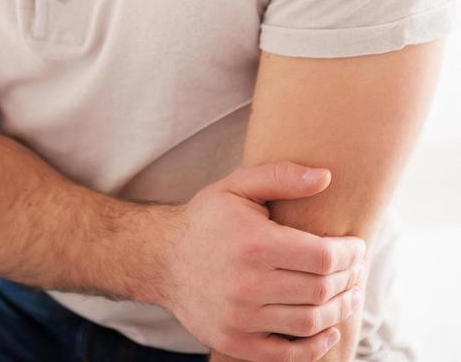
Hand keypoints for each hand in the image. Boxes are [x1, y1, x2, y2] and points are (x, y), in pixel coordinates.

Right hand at [158, 161, 366, 360]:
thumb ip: (281, 177)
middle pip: (321, 289)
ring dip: (339, 309)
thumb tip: (325, 177)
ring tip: (349, 294)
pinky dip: (316, 346)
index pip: (323, 256)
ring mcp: (241, 318)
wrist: (163, 258)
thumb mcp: (238, 185)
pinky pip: (288, 354)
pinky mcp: (235, 343)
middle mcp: (247, 284)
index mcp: (253, 243)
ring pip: (310, 322)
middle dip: (350, 279)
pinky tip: (329, 330)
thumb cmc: (208, 218)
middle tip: (358, 270)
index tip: (357, 246)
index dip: (350, 253)